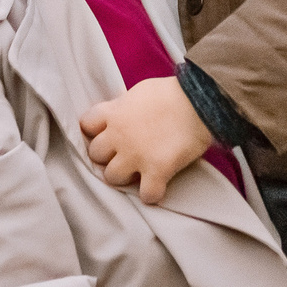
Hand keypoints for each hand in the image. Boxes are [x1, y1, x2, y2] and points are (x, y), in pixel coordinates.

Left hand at [78, 76, 211, 205]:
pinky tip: (159, 186)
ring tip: (139, 172)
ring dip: (125, 176)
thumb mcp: (140, 91)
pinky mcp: (157, 170)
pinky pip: (147, 194)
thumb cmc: (173, 91)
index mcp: (115, 113)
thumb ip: (124, 106)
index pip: (86, 124)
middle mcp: (119, 136)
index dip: (96, 131)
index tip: (108, 133)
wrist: (200, 100)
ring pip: (112, 177)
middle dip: (109, 155)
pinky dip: (153, 193)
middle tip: (125, 154)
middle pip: (96, 154)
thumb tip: (121, 113)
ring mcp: (136, 155)